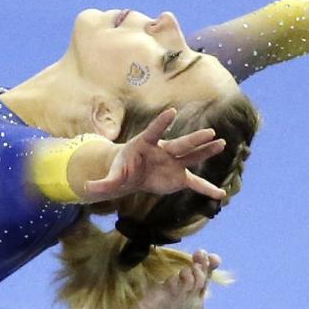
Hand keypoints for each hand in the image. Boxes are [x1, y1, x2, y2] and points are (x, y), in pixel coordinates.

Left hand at [80, 108, 225, 201]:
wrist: (131, 175)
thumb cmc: (120, 170)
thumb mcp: (111, 179)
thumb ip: (102, 183)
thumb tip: (86, 189)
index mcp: (145, 144)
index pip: (154, 131)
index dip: (161, 123)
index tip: (171, 113)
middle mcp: (163, 150)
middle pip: (180, 144)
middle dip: (194, 139)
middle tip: (211, 132)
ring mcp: (173, 163)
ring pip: (192, 157)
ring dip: (206, 151)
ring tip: (222, 144)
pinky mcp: (178, 177)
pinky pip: (195, 183)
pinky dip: (207, 189)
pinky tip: (220, 195)